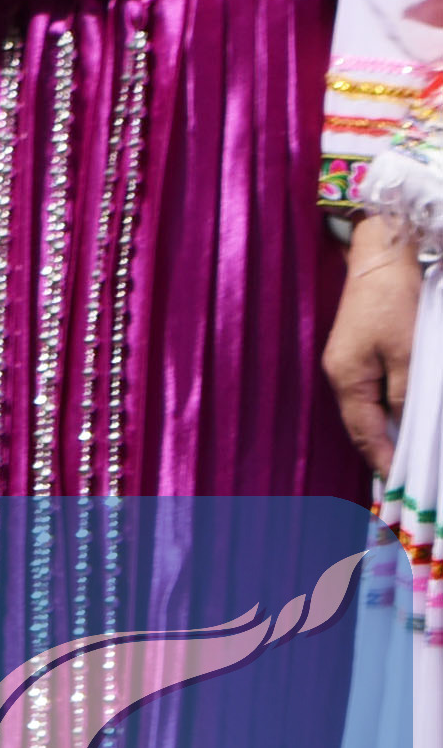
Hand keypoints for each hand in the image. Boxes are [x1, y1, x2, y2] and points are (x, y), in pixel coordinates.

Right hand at [328, 213, 420, 473]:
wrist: (381, 256)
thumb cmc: (393, 300)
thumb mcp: (407, 352)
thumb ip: (404, 395)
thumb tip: (403, 429)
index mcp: (347, 378)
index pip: (366, 433)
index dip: (385, 463)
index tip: (402, 491)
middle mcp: (340, 375)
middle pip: (362, 426)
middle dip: (384, 454)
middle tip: (408, 480)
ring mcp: (346, 364)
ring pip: (366, 412)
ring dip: (386, 435)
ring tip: (407, 457)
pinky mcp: (357, 353)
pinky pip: (370, 395)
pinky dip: (385, 414)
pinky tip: (401, 421)